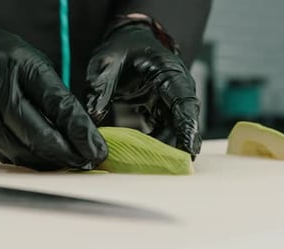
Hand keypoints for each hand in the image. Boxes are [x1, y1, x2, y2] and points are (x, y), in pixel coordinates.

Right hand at [0, 18, 106, 170]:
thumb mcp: (29, 61)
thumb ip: (51, 94)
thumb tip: (78, 129)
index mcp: (21, 69)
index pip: (59, 107)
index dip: (81, 133)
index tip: (97, 149)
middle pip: (40, 137)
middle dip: (68, 155)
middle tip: (87, 162)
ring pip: (21, 152)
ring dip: (49, 163)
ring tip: (69, 163)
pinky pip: (3, 155)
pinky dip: (25, 160)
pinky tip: (40, 160)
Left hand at [86, 17, 201, 157]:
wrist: (127, 42)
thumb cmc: (123, 47)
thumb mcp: (107, 60)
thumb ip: (101, 85)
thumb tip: (94, 114)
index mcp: (170, 73)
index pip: (184, 103)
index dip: (189, 128)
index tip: (190, 151)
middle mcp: (176, 91)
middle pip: (182, 125)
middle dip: (175, 148)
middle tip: (162, 170)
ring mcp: (169, 104)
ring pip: (172, 134)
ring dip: (160, 152)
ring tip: (143, 168)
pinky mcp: (159, 114)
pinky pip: (159, 136)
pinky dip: (150, 149)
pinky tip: (136, 160)